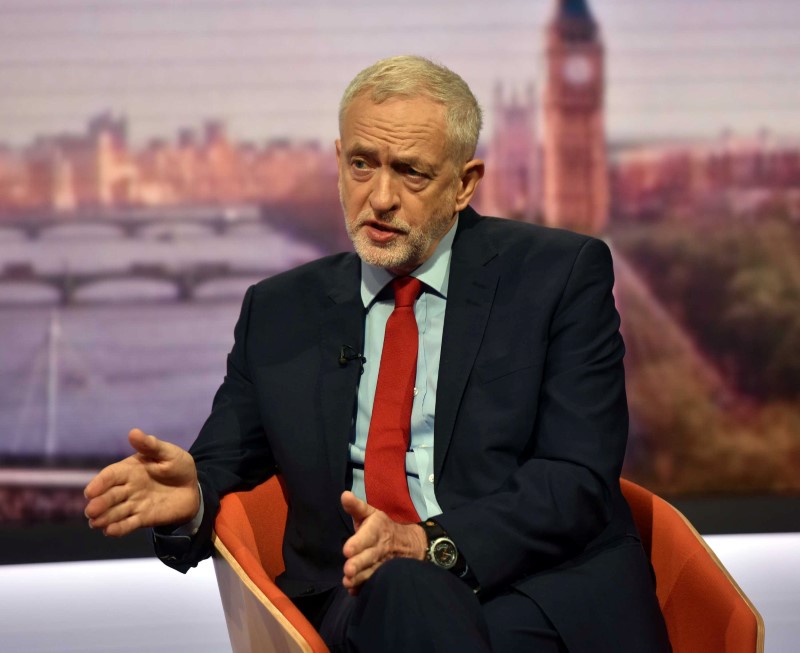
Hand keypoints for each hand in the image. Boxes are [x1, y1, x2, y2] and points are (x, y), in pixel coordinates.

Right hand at [83, 428, 199, 536]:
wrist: (193, 488)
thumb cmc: (178, 466)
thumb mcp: (168, 453)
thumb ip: (150, 445)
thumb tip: (133, 432)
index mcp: (129, 470)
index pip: (110, 476)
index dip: (99, 483)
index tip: (90, 492)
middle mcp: (127, 488)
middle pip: (109, 496)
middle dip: (99, 503)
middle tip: (91, 511)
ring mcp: (134, 504)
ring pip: (115, 512)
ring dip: (105, 518)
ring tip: (95, 523)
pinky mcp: (143, 518)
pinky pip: (128, 524)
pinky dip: (119, 528)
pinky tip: (109, 531)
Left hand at [340, 491, 426, 594]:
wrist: (409, 543)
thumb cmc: (382, 526)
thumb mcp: (371, 513)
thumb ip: (356, 507)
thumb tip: (344, 495)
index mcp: (377, 529)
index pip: (367, 536)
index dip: (358, 543)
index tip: (347, 550)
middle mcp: (381, 547)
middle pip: (369, 556)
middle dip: (359, 563)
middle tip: (347, 570)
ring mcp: (383, 563)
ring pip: (372, 571)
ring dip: (360, 578)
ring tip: (348, 582)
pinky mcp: (383, 574)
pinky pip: (375, 582)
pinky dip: (365, 587)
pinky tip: (354, 591)